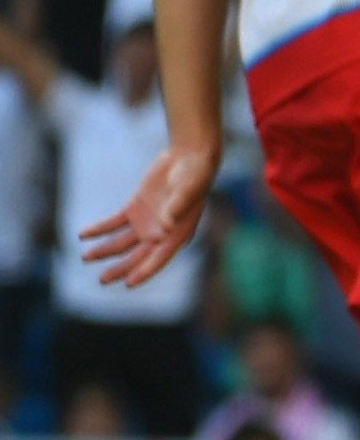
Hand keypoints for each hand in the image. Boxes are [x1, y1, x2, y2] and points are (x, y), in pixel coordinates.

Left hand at [80, 141, 217, 291]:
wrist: (189, 156)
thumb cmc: (195, 175)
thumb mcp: (188, 190)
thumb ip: (176, 208)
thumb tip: (166, 227)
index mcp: (178, 234)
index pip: (159, 258)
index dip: (144, 271)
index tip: (128, 283)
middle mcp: (161, 233)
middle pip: (137, 256)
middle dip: (120, 268)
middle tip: (102, 280)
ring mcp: (147, 222)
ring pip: (122, 242)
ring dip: (105, 250)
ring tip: (86, 258)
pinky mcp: (135, 209)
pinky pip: (114, 223)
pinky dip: (99, 229)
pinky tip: (83, 234)